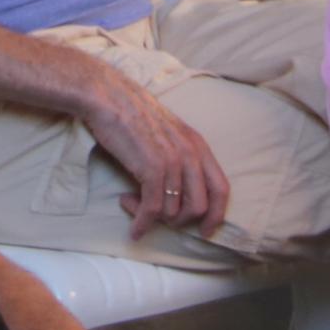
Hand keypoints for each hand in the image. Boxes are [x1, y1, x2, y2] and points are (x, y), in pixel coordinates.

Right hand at [77, 74, 231, 236]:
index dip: (217, 215)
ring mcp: (172, 161)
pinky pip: (153, 209)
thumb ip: (181, 158)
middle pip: (199, 207)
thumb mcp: (169, 134)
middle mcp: (190, 154)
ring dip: (153, 218)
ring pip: (174, 211)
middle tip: (158, 218)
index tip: (206, 231)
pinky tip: (134, 228)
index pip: (221, 189)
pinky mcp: (150, 168)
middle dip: (179, 221)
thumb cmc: (133, 115)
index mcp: (198, 145)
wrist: (108, 97)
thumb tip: (179, 193)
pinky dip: (143, 223)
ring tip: (132, 204)